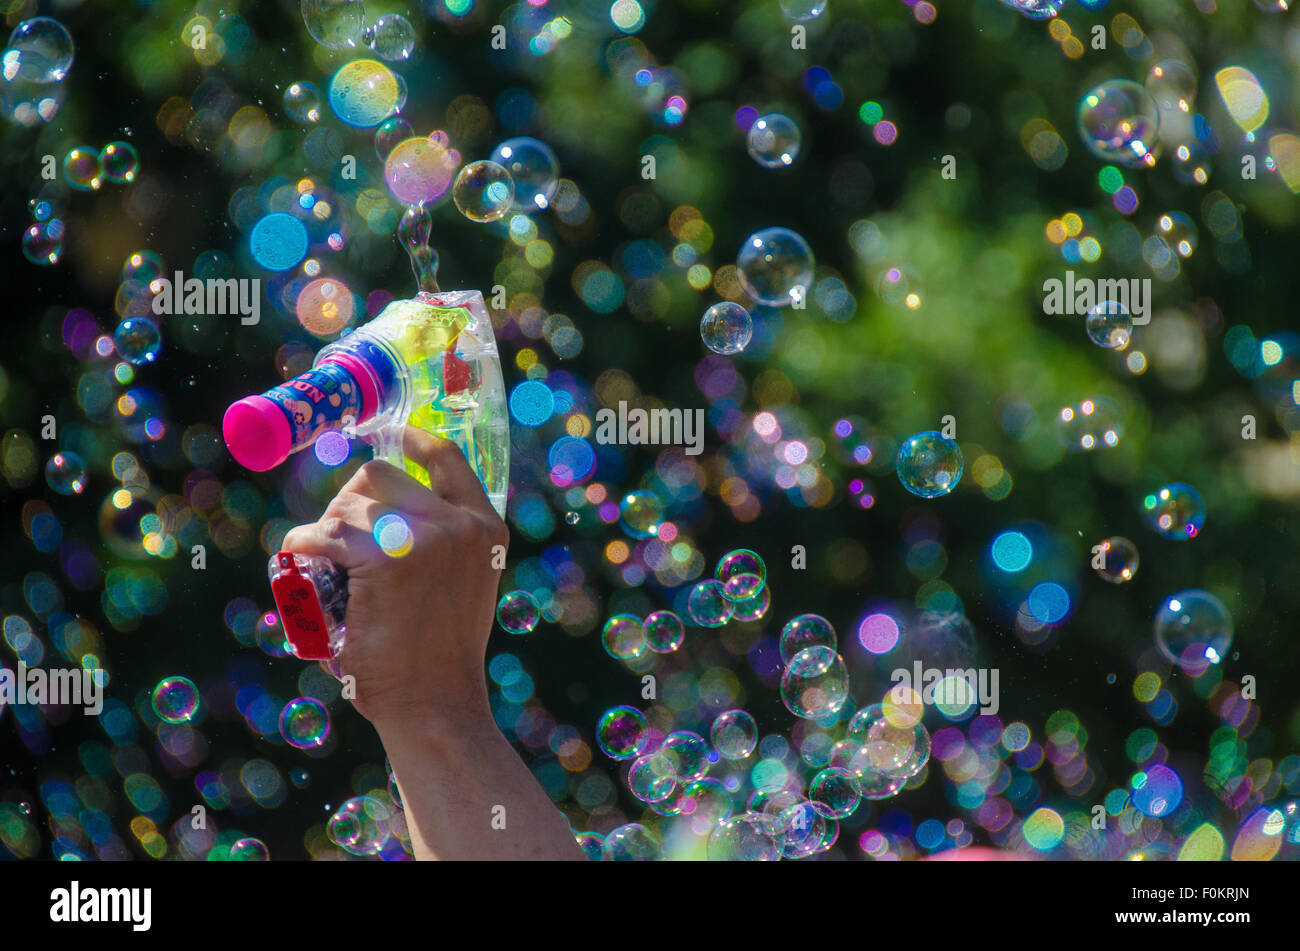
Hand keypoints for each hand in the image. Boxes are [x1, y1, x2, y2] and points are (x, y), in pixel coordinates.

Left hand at [282, 426, 507, 726]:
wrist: (436, 705)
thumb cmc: (437, 656)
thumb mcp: (462, 585)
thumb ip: (442, 543)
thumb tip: (382, 505)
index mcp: (485, 529)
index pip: (446, 458)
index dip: (412, 440)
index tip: (388, 434)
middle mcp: (461, 525)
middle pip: (380, 475)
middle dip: (348, 500)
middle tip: (336, 541)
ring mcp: (425, 538)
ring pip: (347, 505)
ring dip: (324, 530)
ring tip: (321, 568)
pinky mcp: (385, 559)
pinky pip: (323, 535)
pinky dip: (303, 549)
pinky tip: (304, 571)